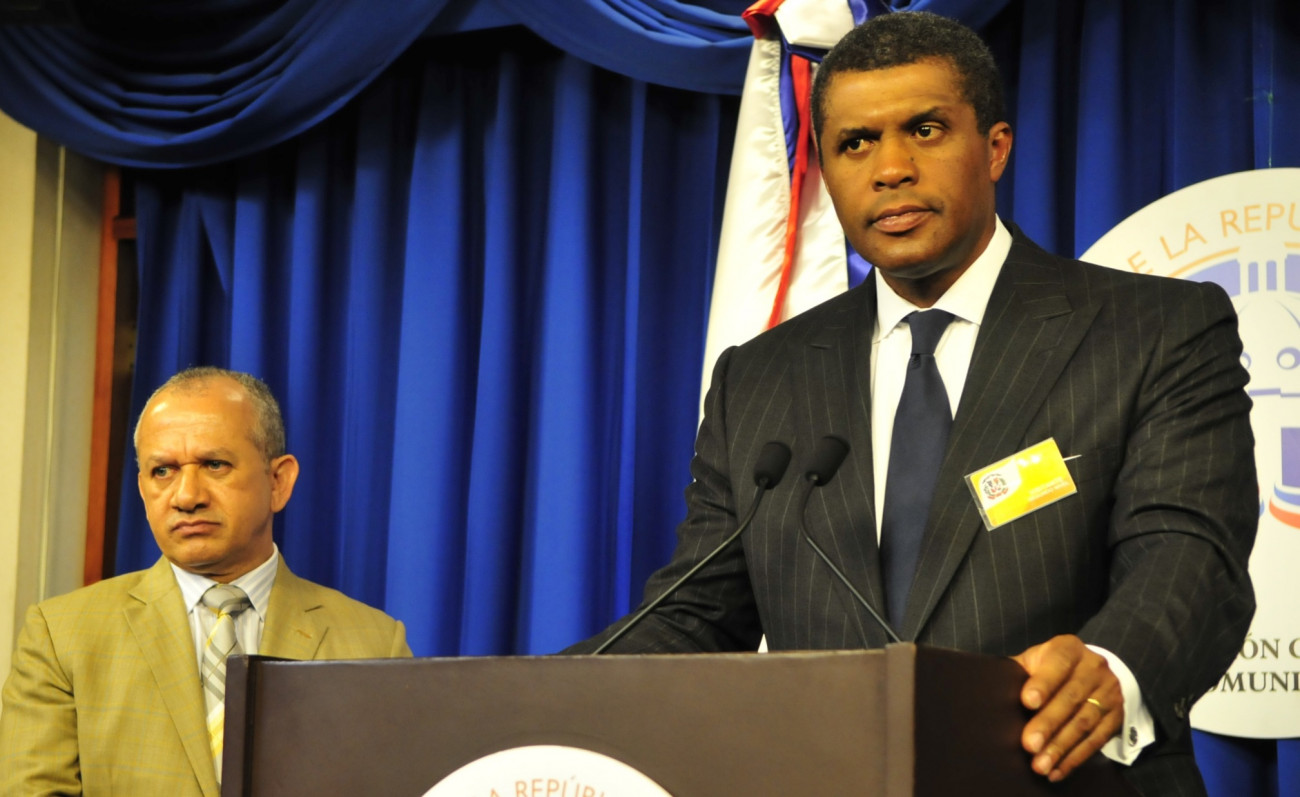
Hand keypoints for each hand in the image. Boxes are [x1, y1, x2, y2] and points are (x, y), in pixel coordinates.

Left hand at [1011, 634, 1123, 781]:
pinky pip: (1096, 740)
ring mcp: (1109, 692)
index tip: (1027, 701)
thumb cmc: (1051, 668)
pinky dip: (1075, 758)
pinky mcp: (1116, 716)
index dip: (1043, 683)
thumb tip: (989, 689)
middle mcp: (1093, 667)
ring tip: (1040, 764)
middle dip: (1048, 724)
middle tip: (1029, 744)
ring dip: (1060, 747)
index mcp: (1069, 649)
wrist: (1093, 671)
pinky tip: (1057, 771)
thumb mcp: (1036, 660)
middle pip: (1070, 698)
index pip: (1057, 663)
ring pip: (1084, 722)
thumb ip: (1018, 671)